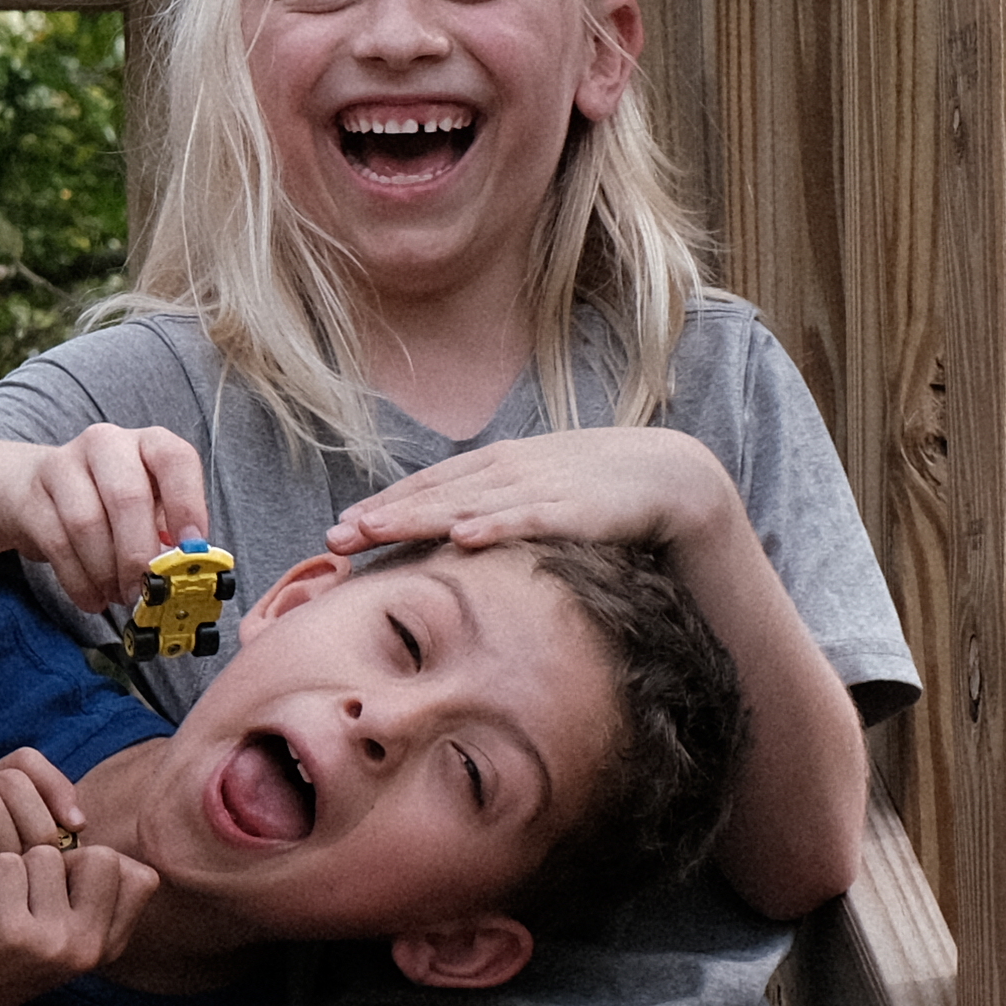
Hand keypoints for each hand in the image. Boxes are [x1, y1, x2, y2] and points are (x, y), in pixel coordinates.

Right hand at [0, 424, 213, 618]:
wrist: (37, 489)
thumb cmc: (108, 502)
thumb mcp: (149, 507)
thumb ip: (170, 533)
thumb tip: (186, 573)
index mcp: (148, 443)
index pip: (174, 459)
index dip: (187, 504)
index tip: (190, 548)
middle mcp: (107, 444)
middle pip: (126, 497)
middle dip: (139, 554)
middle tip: (145, 590)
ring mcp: (64, 465)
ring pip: (87, 523)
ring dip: (107, 572)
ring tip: (119, 595)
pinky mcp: (31, 496)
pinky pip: (57, 544)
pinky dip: (80, 581)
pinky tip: (93, 598)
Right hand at [0, 751, 92, 921]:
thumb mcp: (10, 878)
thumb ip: (38, 848)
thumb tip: (85, 829)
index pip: (24, 761)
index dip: (58, 789)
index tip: (78, 831)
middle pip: (11, 780)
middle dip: (40, 828)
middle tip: (42, 875)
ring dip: (9, 852)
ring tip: (2, 889)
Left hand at [0, 833, 155, 1005]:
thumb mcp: (55, 933)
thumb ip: (87, 894)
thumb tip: (103, 842)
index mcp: (106, 949)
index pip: (139, 876)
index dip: (90, 867)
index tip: (51, 892)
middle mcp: (88, 949)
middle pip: (100, 857)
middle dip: (55, 861)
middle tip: (20, 894)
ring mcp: (52, 941)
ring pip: (45, 854)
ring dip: (11, 868)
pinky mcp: (10, 930)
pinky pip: (6, 862)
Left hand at [326, 426, 734, 562]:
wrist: (670, 473)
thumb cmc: (596, 488)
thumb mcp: (534, 492)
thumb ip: (494, 509)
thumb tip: (449, 539)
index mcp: (496, 465)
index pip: (427, 486)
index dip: (382, 506)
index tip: (339, 530)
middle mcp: (508, 470)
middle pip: (433, 494)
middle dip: (382, 516)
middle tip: (335, 539)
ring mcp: (539, 485)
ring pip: (467, 503)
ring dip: (417, 518)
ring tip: (374, 531)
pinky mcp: (575, 506)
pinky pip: (528, 517)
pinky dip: (495, 524)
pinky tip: (463, 535)